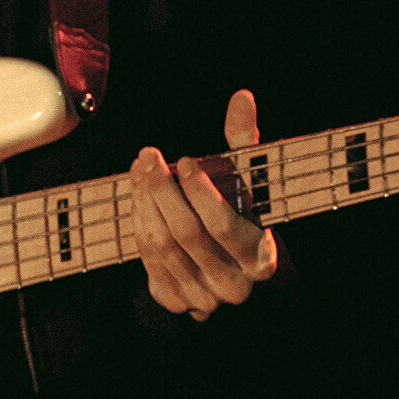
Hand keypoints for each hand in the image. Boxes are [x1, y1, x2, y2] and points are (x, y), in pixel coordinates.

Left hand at [127, 88, 280, 321]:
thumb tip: (242, 98)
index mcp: (259, 258)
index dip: (199, 192)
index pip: (223, 225)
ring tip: (139, 171)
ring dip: (145, 205)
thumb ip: (244, 144)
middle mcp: (233, 284)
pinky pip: (148, 260)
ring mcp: (202, 297)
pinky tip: (139, 199)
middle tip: (147, 157)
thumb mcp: (250, 185)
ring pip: (162, 246)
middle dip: (162, 191)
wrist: (238, 279)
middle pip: (187, 234)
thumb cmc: (245, 220)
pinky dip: (139, 225)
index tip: (184, 160)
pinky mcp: (175, 301)